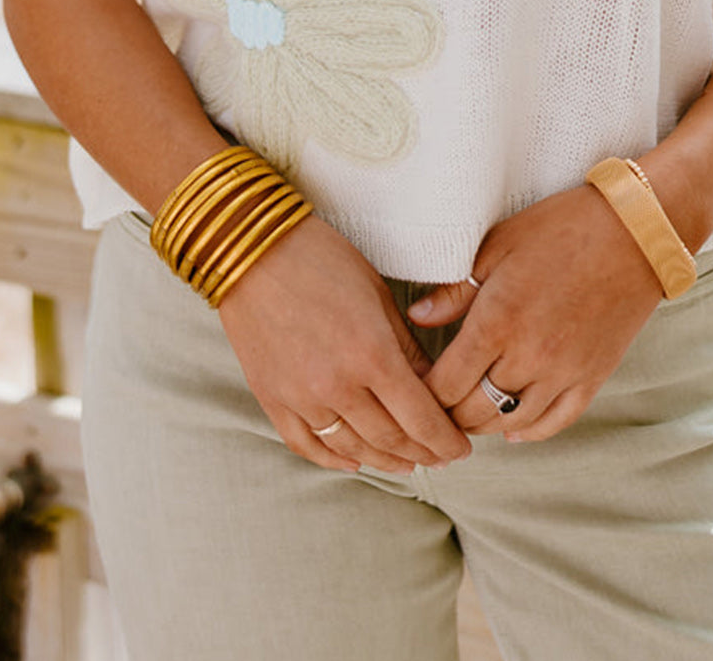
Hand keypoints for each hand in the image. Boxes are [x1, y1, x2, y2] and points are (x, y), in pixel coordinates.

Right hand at [217, 215, 471, 474]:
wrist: (251, 249)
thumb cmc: (321, 258)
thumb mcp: (377, 294)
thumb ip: (406, 346)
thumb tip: (431, 385)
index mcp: (372, 353)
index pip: (421, 418)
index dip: (446, 440)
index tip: (461, 449)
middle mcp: (337, 385)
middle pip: (391, 439)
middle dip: (423, 453)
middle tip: (441, 457)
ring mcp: (300, 397)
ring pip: (352, 448)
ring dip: (385, 460)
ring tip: (407, 463)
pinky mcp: (271, 398)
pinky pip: (307, 444)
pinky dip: (333, 459)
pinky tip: (354, 461)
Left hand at [409, 187, 663, 442]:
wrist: (634, 232)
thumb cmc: (561, 228)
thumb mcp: (498, 245)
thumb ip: (455, 289)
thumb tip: (417, 317)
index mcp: (497, 321)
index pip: (445, 385)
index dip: (422, 393)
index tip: (413, 385)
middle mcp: (528, 356)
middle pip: (472, 412)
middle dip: (447, 413)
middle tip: (434, 403)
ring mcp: (563, 373)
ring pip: (510, 423)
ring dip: (483, 423)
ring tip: (467, 412)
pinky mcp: (592, 379)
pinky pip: (554, 423)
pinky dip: (528, 430)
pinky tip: (512, 426)